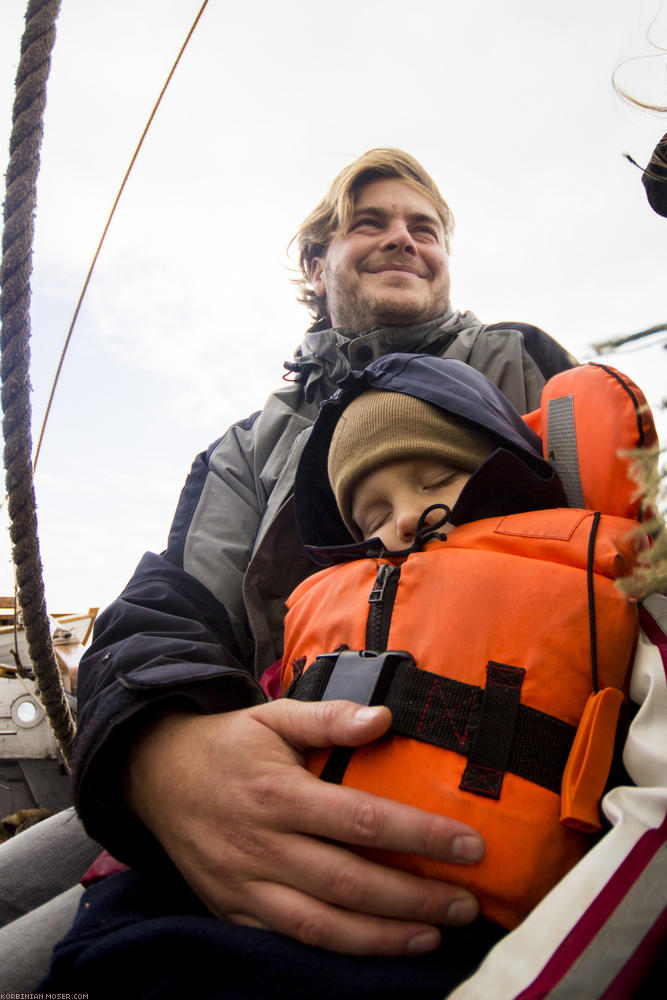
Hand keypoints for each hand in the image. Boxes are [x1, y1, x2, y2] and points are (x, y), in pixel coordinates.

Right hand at [125, 700, 484, 956]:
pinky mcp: (232, 909)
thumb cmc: (227, 744)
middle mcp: (262, 844)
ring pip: (323, 924)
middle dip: (415, 897)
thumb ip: (329, 718)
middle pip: (350, 882)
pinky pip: (289, 940)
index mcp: (278, 792)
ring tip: (435, 935)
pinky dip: (336, 951)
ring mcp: (245, 884)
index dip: (420, 835)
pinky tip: (375, 949)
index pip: (361, 819)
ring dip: (383, 937)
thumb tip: (385, 718)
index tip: (470, 845)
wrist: (153, 775)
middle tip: (467, 903)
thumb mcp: (273, 716)